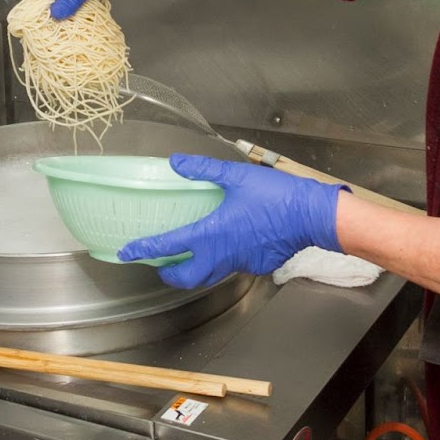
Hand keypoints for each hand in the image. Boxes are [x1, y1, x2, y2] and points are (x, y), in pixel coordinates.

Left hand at [118, 154, 344, 288]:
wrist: (311, 215)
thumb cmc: (275, 195)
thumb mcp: (237, 176)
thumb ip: (203, 170)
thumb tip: (176, 162)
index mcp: (211, 233)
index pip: (168, 246)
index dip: (144, 250)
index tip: (127, 253)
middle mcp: (222, 254)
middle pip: (186, 277)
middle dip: (169, 274)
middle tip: (161, 264)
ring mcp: (240, 263)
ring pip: (210, 274)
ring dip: (195, 269)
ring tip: (190, 256)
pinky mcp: (257, 265)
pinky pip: (233, 267)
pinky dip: (223, 261)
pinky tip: (229, 244)